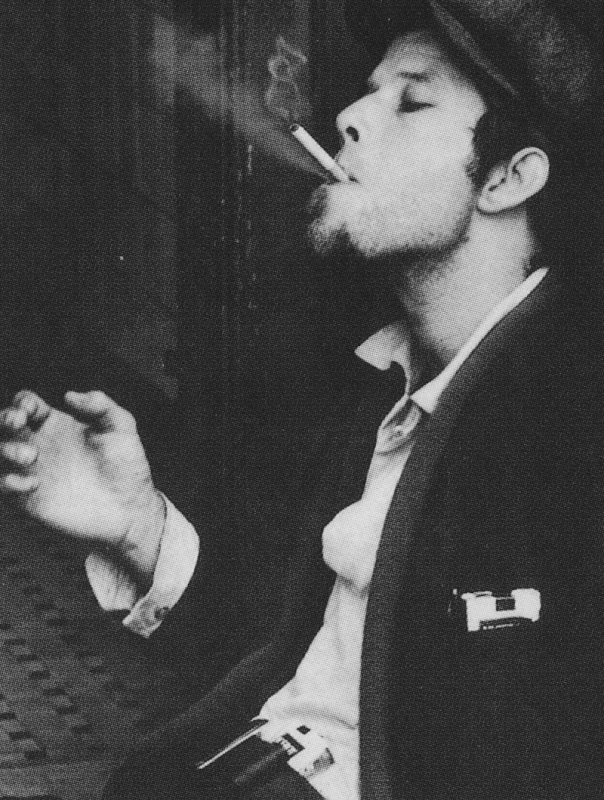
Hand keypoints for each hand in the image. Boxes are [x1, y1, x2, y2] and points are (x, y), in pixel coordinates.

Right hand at [0, 390, 165, 586]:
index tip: (31, 409)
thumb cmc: (127, 466)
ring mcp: (33, 471)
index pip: (27, 405)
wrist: (130, 507)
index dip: (23, 402)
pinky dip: (8, 482)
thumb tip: (69, 395)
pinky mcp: (30, 499)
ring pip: (0, 453)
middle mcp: (40, 445)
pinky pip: (4, 486)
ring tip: (30, 455)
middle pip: (5, 425)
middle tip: (17, 421)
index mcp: (57, 425)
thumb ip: (101, 405)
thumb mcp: (121, 427)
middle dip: (4, 418)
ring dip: (6, 449)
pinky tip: (32, 483)